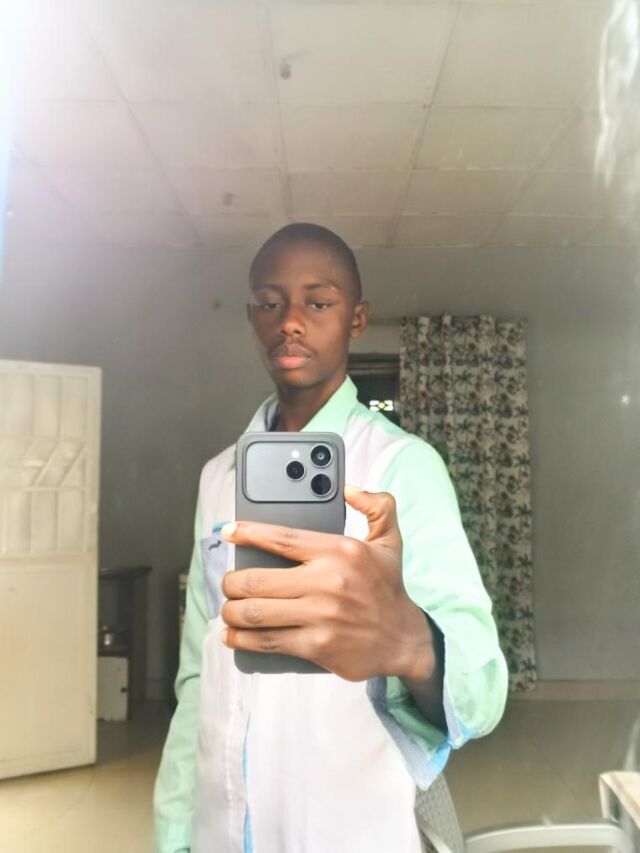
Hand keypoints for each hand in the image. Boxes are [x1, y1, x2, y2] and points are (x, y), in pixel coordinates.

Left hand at [220, 486, 435, 682]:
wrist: (403, 640)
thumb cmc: (388, 588)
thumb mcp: (390, 540)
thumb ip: (377, 505)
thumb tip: (349, 488)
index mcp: (340, 550)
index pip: (282, 539)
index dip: (248, 533)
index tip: (228, 531)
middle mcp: (327, 582)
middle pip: (257, 579)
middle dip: (231, 582)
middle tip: (227, 582)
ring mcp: (320, 616)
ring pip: (255, 612)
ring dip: (231, 610)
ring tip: (228, 607)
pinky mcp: (315, 646)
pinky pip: (267, 641)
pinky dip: (242, 639)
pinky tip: (232, 635)